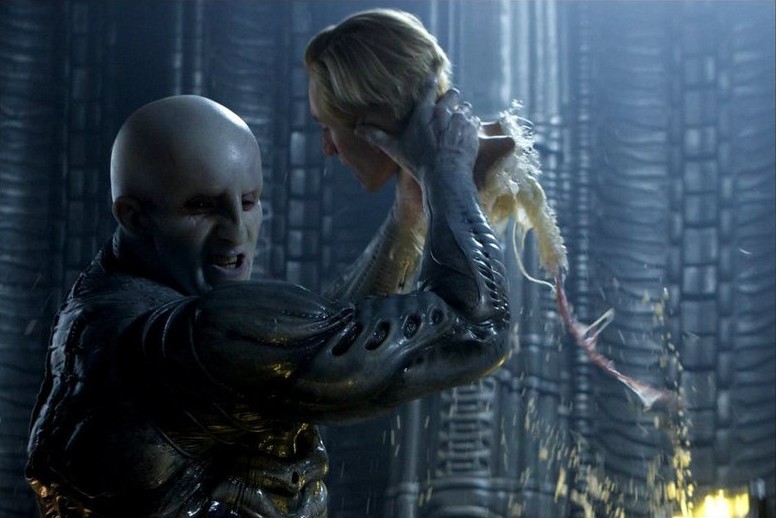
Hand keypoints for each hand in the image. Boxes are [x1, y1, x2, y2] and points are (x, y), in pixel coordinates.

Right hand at [355, 79, 480, 184]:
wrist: (445, 176)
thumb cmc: (418, 163)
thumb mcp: (395, 149)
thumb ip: (377, 136)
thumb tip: (357, 129)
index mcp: (423, 112)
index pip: (429, 87)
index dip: (433, 78)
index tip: (436, 71)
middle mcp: (443, 112)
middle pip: (452, 93)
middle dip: (451, 99)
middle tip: (447, 109)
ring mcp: (459, 120)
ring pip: (465, 107)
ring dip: (461, 113)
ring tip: (457, 124)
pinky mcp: (472, 130)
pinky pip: (474, 121)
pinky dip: (470, 126)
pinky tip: (465, 135)